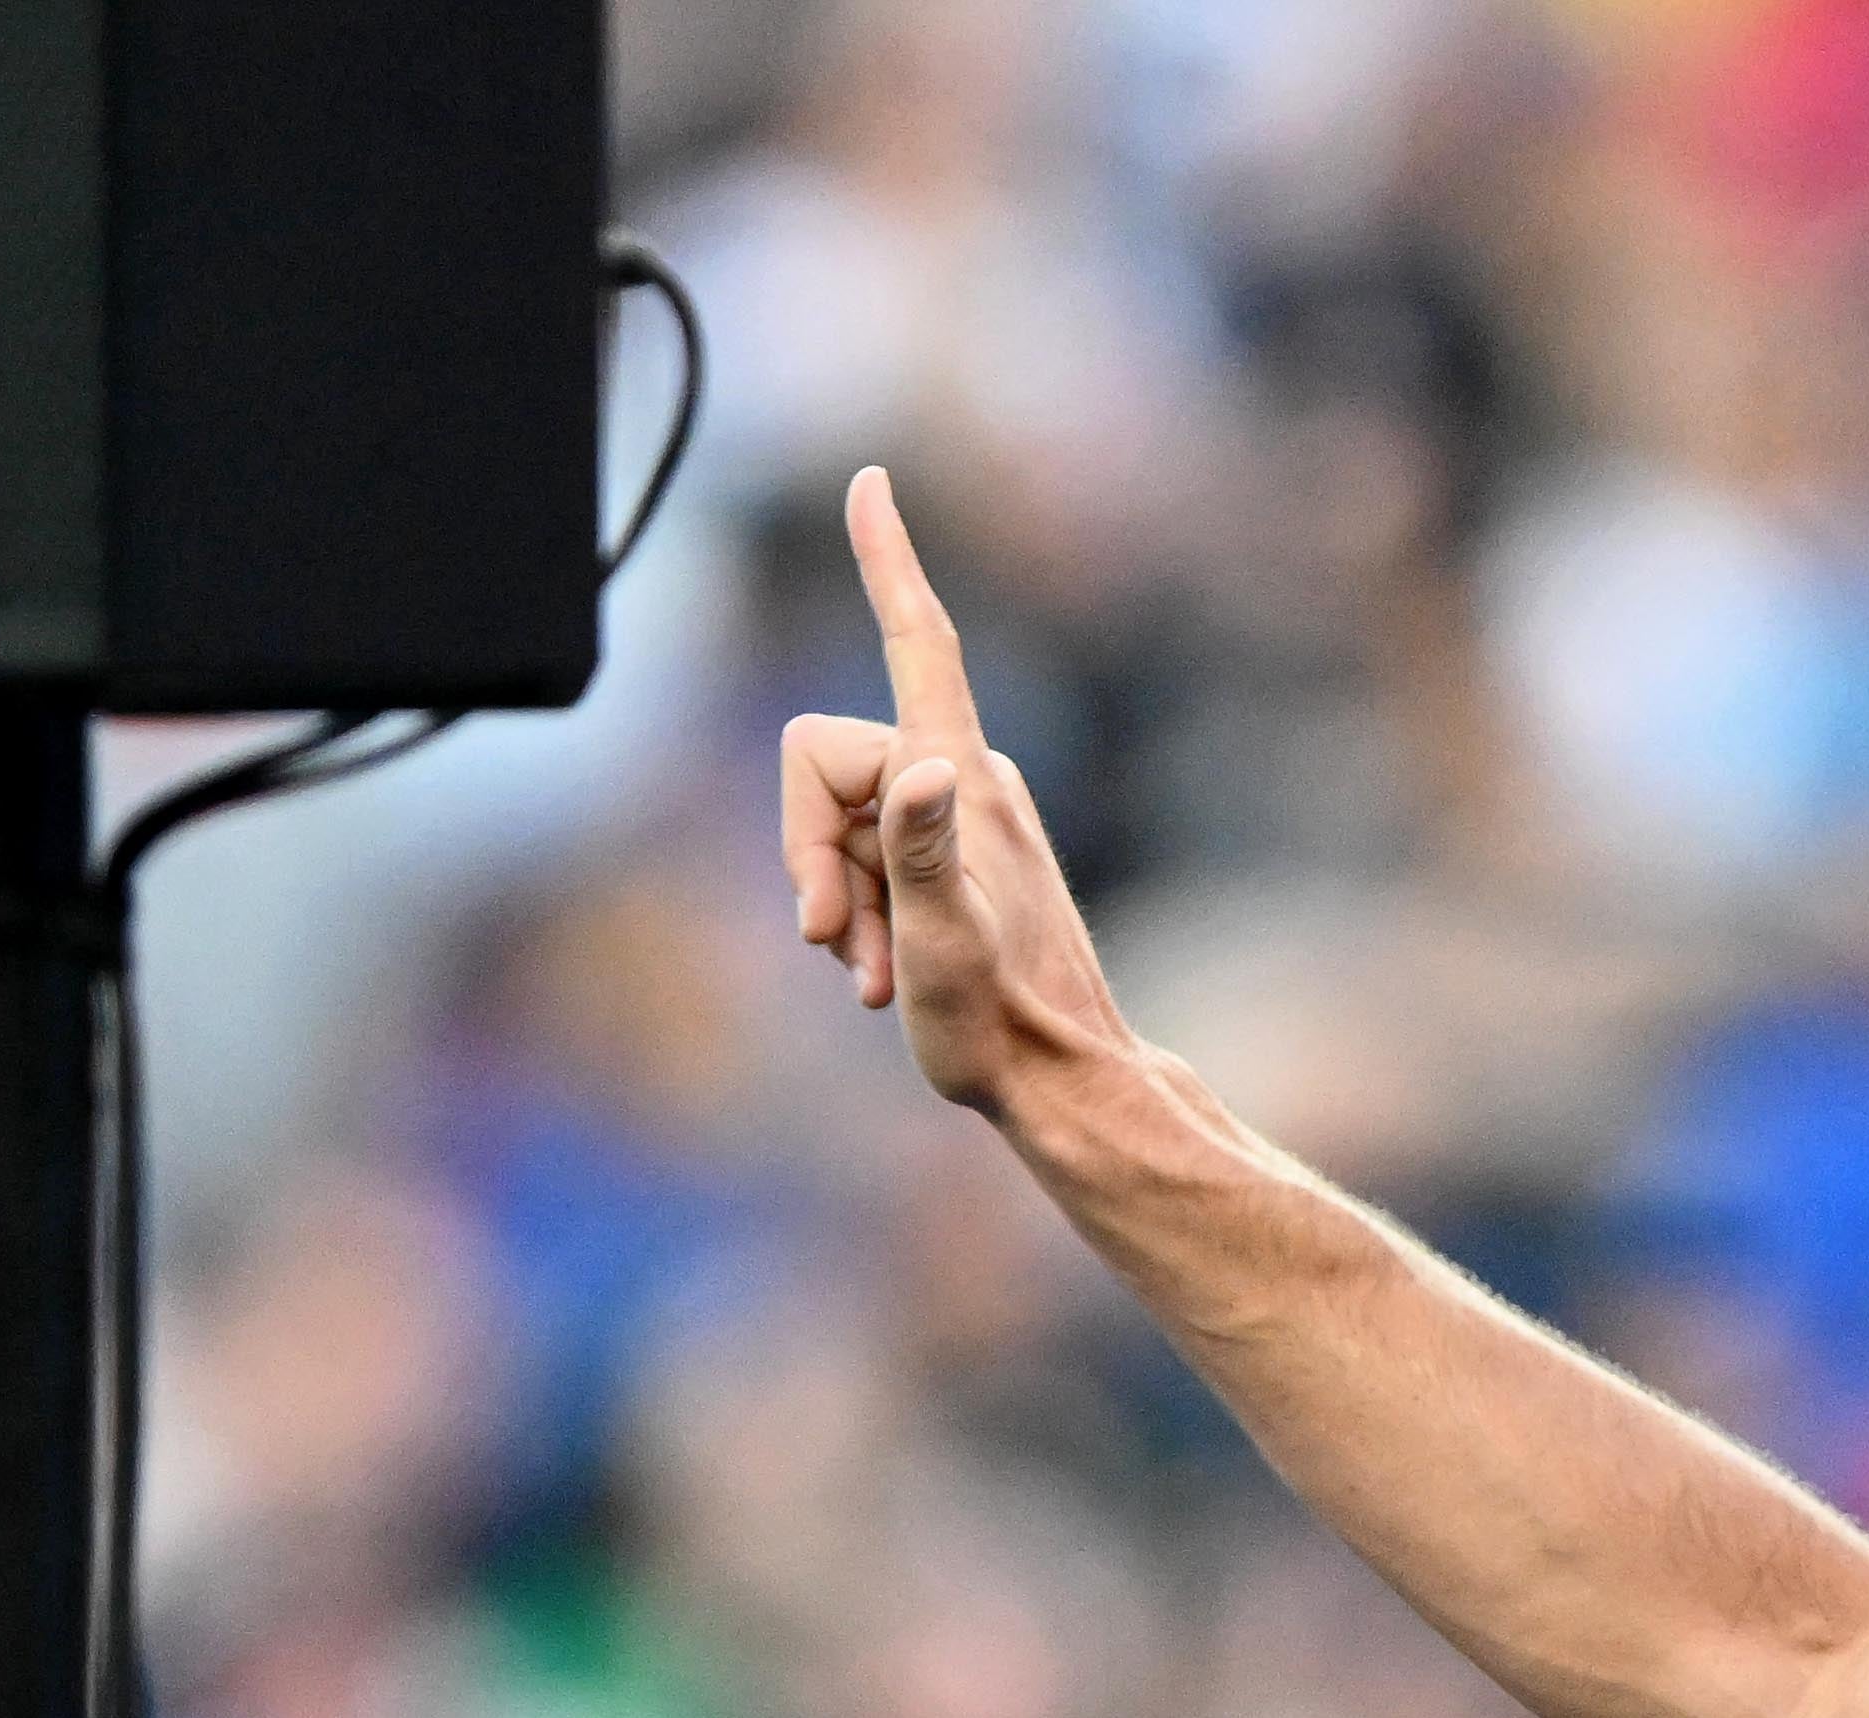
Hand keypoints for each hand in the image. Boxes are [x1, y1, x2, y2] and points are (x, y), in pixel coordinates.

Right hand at [779, 466, 1144, 1135]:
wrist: (1062, 1085)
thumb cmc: (1000, 1025)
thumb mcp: (943, 946)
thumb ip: (921, 852)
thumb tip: (917, 768)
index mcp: (960, 778)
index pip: (918, 641)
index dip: (887, 562)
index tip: (871, 481)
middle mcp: (961, 779)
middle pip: (821, 760)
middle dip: (806, 853)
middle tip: (835, 945)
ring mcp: (958, 820)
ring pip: (837, 824)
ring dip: (836, 903)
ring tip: (876, 976)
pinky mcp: (955, 860)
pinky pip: (867, 858)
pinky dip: (859, 915)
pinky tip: (885, 977)